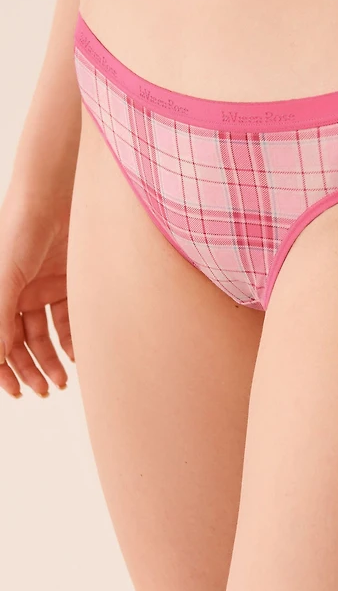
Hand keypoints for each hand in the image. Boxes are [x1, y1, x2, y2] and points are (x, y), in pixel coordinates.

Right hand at [0, 185, 73, 397]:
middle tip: (47, 390)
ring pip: (45, 335)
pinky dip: (72, 338)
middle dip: (32, 369)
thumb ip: (0, 317)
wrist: (56, 198)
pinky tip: (78, 355)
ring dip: (52, 359)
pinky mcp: (69, 283)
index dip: (5, 369)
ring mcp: (43, 289)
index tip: (17, 392)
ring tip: (63, 381)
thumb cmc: (20, 232)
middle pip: (22, 343)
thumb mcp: (6, 278)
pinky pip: (69, 318)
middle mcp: (18, 295)